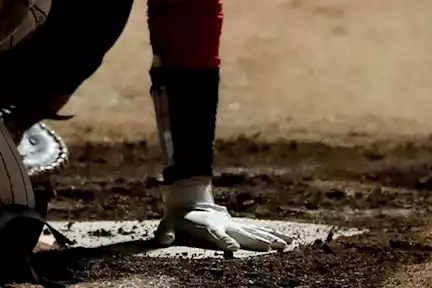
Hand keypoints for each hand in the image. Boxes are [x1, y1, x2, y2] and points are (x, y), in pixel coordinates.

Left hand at [154, 177, 289, 252]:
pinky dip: (274, 235)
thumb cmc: (178, 216)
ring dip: (271, 238)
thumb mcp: (169, 223)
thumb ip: (166, 231)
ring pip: (256, 232)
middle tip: (273, 247)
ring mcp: (234, 225)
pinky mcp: (240, 226)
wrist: (189, 200)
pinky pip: (259, 231)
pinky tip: (287, 240)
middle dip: (258, 241)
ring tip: (287, 244)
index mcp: (209, 226)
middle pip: (244, 234)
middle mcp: (225, 225)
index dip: (224, 241)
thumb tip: (161, 240)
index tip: (233, 249)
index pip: (217, 235)